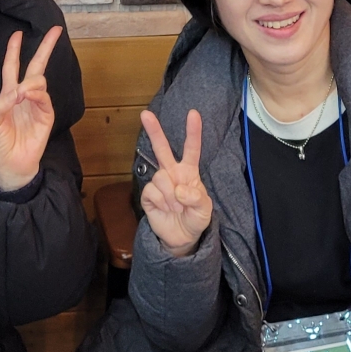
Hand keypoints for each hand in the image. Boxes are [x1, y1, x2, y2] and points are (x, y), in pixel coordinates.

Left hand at [0, 26, 62, 189]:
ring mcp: (37, 105)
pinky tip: (27, 97)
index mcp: (8, 95)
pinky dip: (36, 94)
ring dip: (31, 82)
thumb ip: (1, 103)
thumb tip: (17, 89)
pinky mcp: (46, 116)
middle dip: (45, 48)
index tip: (18, 33)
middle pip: (36, 66)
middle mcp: (24, 96)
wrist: (10, 165)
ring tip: (22, 94)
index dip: (14, 50)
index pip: (12, 67)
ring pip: (39, 81)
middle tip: (56, 30)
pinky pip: (44, 98)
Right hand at [139, 109, 212, 257]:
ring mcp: (159, 183)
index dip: (193, 132)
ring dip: (171, 195)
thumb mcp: (205, 209)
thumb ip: (196, 197)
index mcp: (189, 172)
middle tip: (145, 114)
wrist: (182, 238)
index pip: (191, 149)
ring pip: (160, 176)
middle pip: (162, 149)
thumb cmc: (195, 218)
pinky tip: (166, 209)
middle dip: (154, 131)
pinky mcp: (148, 195)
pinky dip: (162, 202)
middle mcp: (172, 173)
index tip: (193, 114)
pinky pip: (152, 191)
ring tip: (177, 208)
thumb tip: (179, 189)